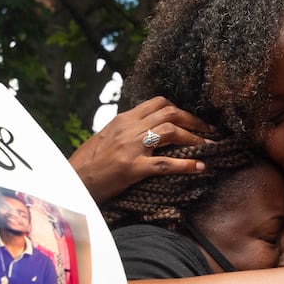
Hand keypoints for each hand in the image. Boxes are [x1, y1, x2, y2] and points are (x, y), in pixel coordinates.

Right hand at [69, 96, 213, 202]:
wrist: (73, 181)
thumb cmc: (87, 163)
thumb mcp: (106, 138)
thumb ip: (126, 131)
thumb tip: (145, 129)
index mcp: (123, 119)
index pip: (157, 103)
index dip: (180, 109)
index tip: (192, 118)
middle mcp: (129, 128)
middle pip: (170, 113)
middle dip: (194, 120)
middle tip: (210, 130)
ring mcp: (131, 147)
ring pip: (171, 132)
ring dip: (195, 138)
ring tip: (209, 146)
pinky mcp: (133, 168)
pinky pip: (166, 164)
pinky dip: (187, 165)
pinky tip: (201, 167)